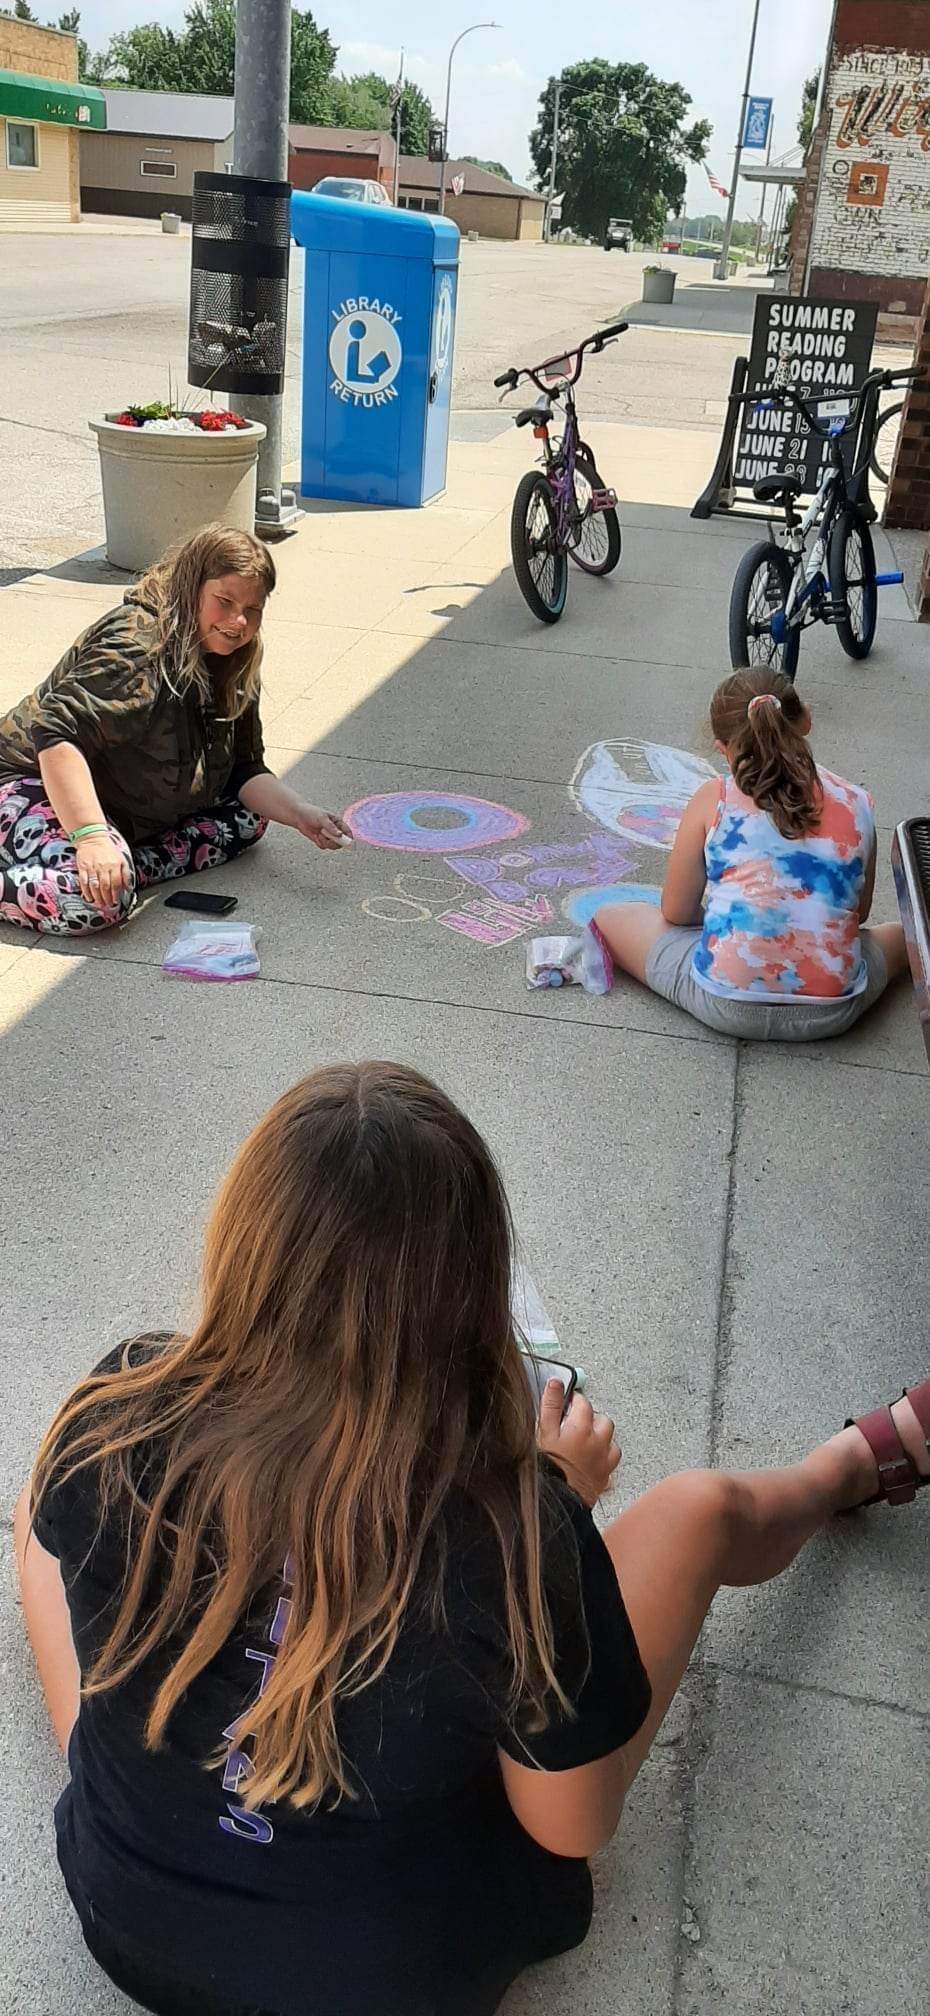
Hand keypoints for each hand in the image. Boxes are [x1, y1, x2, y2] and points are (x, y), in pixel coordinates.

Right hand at [74, 833, 130, 911]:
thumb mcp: (122, 859)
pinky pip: (84, 882)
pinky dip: (86, 892)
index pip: (116, 883)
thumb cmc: (108, 850)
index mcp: (114, 865)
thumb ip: (126, 874)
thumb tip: (128, 888)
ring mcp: (92, 867)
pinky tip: (89, 898)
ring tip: (100, 904)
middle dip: (107, 898)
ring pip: (95, 886)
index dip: (116, 894)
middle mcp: (103, 867)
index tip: (116, 901)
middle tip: (108, 905)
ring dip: (98, 897)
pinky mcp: (83, 867)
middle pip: (105, 886)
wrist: (92, 838)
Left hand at [291, 803, 351, 851]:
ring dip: (327, 842)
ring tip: (320, 835)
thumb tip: (340, 834)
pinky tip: (316, 836)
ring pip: (333, 846)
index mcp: (338, 822)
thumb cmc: (311, 813)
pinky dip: (320, 843)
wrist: (299, 816)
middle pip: (341, 841)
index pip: (347, 831)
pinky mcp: (321, 841)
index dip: (349, 837)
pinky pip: (324, 846)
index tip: (348, 841)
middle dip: (336, 842)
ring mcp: (328, 836)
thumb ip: (331, 827)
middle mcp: (334, 830)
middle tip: (330, 839)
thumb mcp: (322, 818)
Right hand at [537, 1383, 619, 1507]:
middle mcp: (598, 1441)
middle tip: (574, 1422)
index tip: (567, 1402)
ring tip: (585, 1440)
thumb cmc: (548, 1468)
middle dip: (590, 1418)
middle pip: (602, 1420)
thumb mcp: (543, 1432)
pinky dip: (605, 1455)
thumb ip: (550, 1405)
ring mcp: (604, 1459)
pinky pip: (612, 1459)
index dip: (574, 1400)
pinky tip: (594, 1458)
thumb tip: (555, 1383)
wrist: (557, 1500)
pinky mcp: (606, 1476)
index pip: (583, 1403)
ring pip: (610, 1440)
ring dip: (600, 1436)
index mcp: (582, 1427)